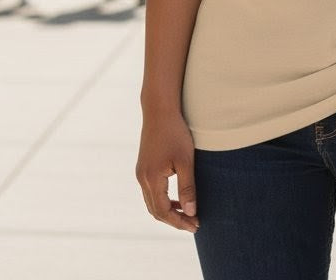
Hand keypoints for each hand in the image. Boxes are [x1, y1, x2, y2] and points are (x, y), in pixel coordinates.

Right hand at [136, 109, 198, 232]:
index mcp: (151, 179)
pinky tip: (177, 198)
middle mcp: (142, 178)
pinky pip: (151, 192)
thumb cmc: (175, 133)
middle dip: (174, 220)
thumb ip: (187, 187)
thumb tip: (190, 212)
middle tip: (193, 223)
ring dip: (168, 211)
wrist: (160, 110)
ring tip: (187, 214)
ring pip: (152, 202)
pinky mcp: (143, 166)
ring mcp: (141, 172)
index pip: (163, 212)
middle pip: (155, 210)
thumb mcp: (185, 160)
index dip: (179, 222)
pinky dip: (163, 200)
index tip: (195, 225)